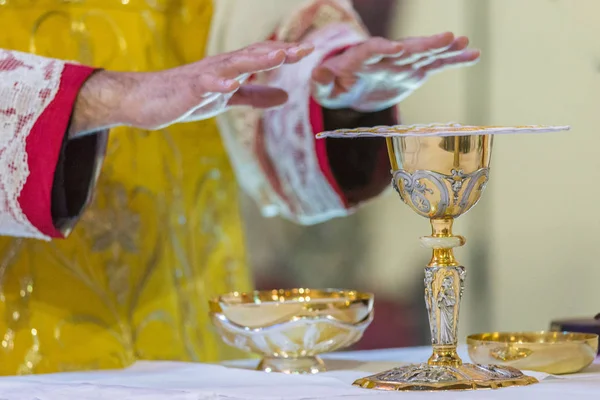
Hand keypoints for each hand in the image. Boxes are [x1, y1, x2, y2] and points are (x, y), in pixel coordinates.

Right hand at [70, 41, 313, 136]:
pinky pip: (204, 85)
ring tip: (278, 56)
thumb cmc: (185, 98)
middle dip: (277, 52)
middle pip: (252, 56)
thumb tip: (285, 97)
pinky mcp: (188, 89)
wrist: (144, 101)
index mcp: (230, 69)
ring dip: (256, 60)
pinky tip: (231, 83)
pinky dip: (218, 83)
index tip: (310, 51)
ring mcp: (204, 76)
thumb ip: (254, 97)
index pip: (261, 58)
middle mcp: (220, 67)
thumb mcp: (227, 100)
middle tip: (303, 49)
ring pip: (233, 65)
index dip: (285, 54)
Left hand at [311, 32, 479, 111]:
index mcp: (361, 58)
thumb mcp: (324, 88)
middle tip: (446, 37)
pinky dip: (453, 61)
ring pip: (424, 53)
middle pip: (406, 48)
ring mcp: (402, 62)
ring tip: (465, 42)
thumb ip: (322, 81)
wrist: (350, 87)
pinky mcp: (414, 71)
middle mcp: (386, 56)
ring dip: (444, 48)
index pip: (373, 50)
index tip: (399, 49)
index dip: (385, 48)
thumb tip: (318, 72)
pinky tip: (474, 54)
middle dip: (425, 43)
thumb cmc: (334, 86)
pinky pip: (435, 65)